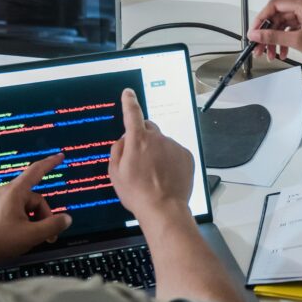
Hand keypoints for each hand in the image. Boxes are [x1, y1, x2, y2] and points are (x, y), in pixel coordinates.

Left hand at [0, 153, 71, 263]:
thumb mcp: (31, 235)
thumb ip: (52, 226)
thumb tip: (66, 219)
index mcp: (14, 192)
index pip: (36, 171)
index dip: (50, 163)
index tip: (60, 156)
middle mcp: (3, 192)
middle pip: (33, 199)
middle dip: (42, 216)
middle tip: (47, 236)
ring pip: (22, 206)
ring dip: (31, 220)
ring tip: (29, 238)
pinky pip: (10, 210)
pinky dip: (19, 221)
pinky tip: (16, 236)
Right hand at [108, 88, 194, 221]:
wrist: (164, 208)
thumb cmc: (137, 193)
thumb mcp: (115, 173)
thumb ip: (117, 150)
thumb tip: (124, 140)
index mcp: (137, 140)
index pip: (132, 113)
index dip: (129, 102)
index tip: (128, 93)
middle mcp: (157, 139)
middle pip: (148, 128)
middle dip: (142, 137)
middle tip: (139, 157)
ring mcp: (173, 146)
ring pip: (162, 142)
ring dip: (157, 151)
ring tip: (154, 173)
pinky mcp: (186, 156)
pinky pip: (174, 151)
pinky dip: (169, 159)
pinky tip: (165, 175)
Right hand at [248, 0, 301, 74]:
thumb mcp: (299, 41)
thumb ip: (274, 36)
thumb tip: (257, 33)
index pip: (276, 5)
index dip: (262, 18)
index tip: (254, 30)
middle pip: (280, 16)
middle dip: (268, 33)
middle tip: (260, 46)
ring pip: (286, 25)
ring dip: (277, 39)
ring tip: (271, 53)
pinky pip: (295, 31)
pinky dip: (287, 41)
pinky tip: (283, 52)